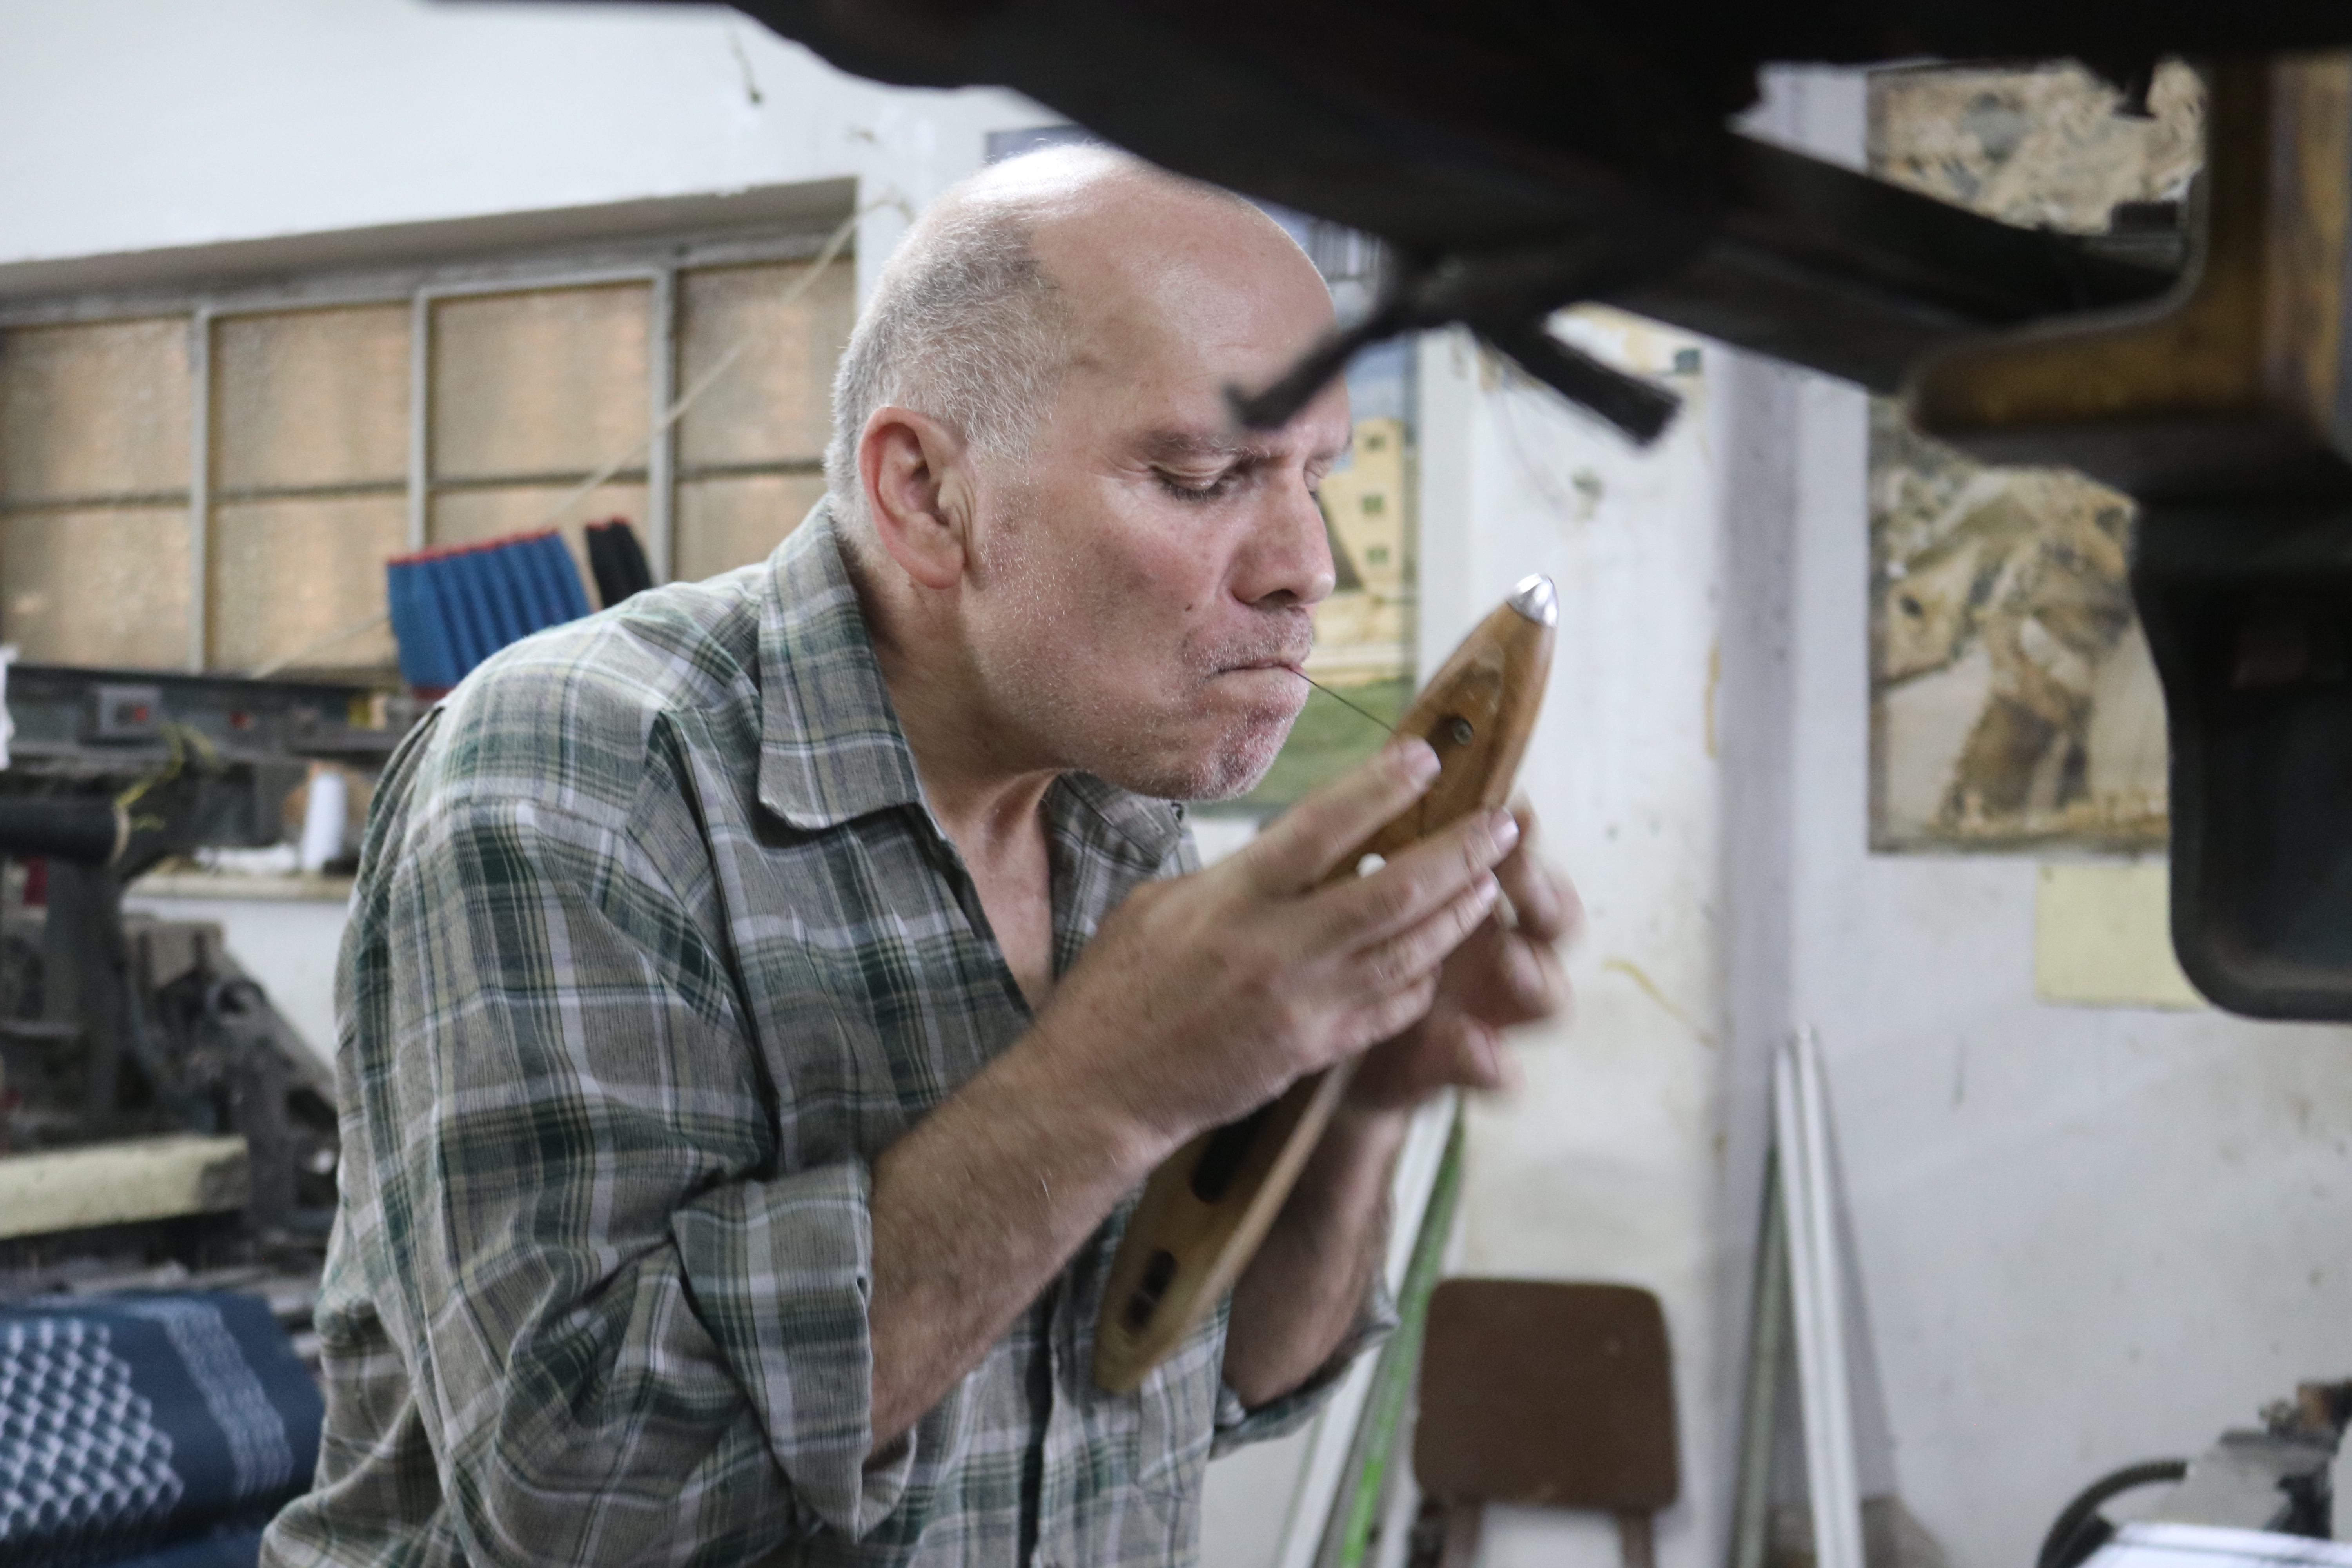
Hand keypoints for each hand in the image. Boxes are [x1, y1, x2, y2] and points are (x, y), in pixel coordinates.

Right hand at [1028, 741, 1518, 1153]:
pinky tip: (1441, 949)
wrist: (1098, 1090)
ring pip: (1410, 951)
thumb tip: (1292, 847)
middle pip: (1393, 890)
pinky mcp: (1315, 1051)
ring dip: (1460, 910)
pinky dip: (1424, 973)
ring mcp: (1303, 1006)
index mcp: (1231, 900)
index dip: (1384, 786)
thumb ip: (1234, 875)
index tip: (1428, 757)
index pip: (1324, 826)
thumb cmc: (1118, 988)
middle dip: (1458, 852)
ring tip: (1490, 877)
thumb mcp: (1160, 906)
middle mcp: (1275, 950)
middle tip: (1502, 820)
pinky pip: (1394, 1007)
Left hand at [1344, 799, 1578, 1113]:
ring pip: (1545, 993)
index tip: (1514, 809)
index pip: (1523, 855)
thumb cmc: (1339, 937)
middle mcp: (1500, 946)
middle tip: (1518, 871)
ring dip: (1533, 973)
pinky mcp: (1463, 1062)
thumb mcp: (1350, 884)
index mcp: (1479, 892)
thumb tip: (1403, 758)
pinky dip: (1491, 1061)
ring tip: (1511, 961)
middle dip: (1540, 892)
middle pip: (1553, 918)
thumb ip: (1386, 835)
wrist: (1319, 1037)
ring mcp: (1490, 1009)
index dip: (1527, 835)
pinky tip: (1479, 1054)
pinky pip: (1496, 1068)